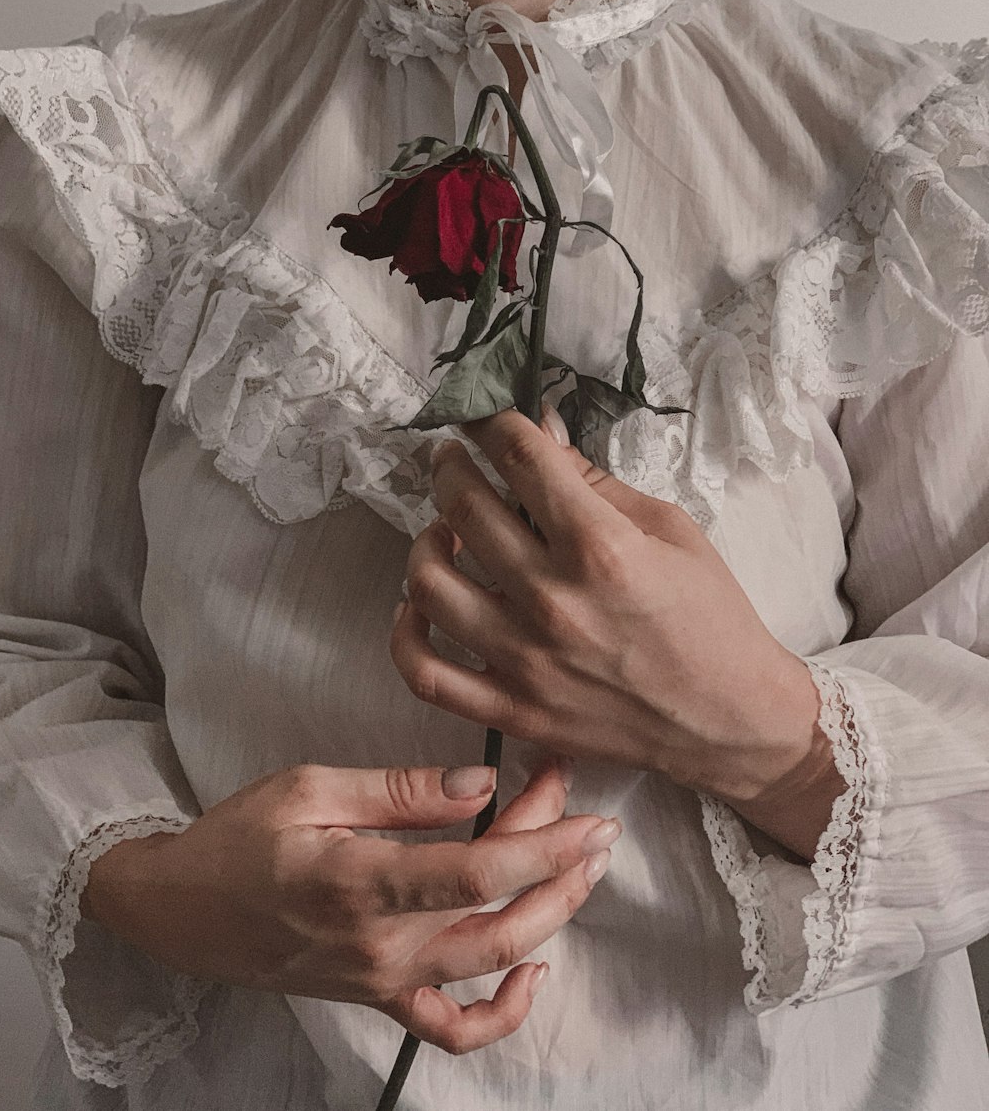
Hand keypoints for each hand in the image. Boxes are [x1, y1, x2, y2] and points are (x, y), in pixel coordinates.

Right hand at [81, 757, 620, 1054]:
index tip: (592, 814)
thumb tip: (480, 784)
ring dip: (550, 916)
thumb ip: (401, 790)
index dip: (547, 844)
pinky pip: (449, 1027)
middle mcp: (381, 943)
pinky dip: (500, 1013)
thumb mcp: (311, 788)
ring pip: (491, 963)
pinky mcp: (378, 996)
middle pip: (501, 916)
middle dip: (560, 866)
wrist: (183, 909)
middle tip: (585, 815)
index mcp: (362, 881)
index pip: (480, 871)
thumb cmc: (241, 837)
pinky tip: (532, 971)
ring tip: (582, 868)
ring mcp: (382, 979)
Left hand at [391, 407, 834, 816]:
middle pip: (465, 508)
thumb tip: (541, 431)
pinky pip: (424, 672)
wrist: (730, 719)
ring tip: (442, 528)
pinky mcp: (512, 710)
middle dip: (451, 466)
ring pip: (429, 582)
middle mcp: (552, 600)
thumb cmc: (710, 617)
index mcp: (599, 546)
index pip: (520, 457)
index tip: (483, 416)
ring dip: (425, 539)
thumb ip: (596, 481)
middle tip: (453, 459)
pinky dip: (406, 631)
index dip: (492, 422)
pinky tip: (419, 603)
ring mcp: (524, 660)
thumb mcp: (670, 528)